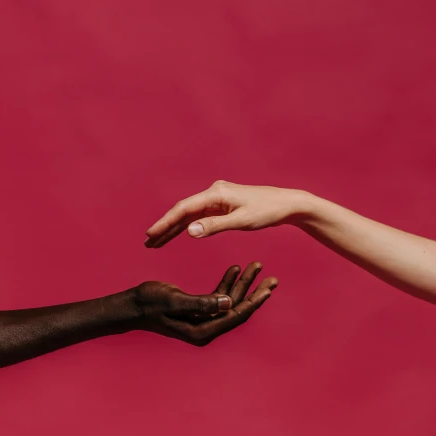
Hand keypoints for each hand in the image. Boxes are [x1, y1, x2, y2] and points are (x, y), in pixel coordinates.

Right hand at [134, 262, 277, 345]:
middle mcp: (205, 327)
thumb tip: (229, 303)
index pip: (235, 316)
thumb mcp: (174, 301)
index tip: (269, 288)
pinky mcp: (198, 309)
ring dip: (242, 284)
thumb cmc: (149, 303)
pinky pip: (218, 296)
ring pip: (230, 301)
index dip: (253, 302)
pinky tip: (234, 268)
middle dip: (255, 292)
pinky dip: (227, 282)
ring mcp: (202, 319)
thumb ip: (201, 304)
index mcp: (202, 330)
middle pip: (237, 309)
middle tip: (272, 278)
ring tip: (256, 266)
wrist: (132, 305)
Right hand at [145, 180, 305, 247]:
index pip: (183, 209)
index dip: (165, 222)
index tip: (151, 235)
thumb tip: (189, 231)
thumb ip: (215, 226)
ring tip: (157, 241)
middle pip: (183, 211)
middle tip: (148, 242)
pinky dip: (188, 225)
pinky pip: (200, 216)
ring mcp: (218, 198)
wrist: (287, 204)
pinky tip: (178, 233)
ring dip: (174, 227)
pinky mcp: (223, 205)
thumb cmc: (267, 211)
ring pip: (190, 214)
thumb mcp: (242, 221)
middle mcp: (214, 193)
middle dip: (165, 226)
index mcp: (216, 194)